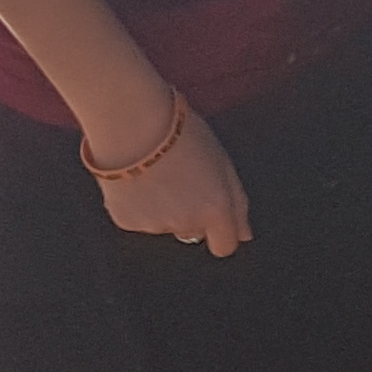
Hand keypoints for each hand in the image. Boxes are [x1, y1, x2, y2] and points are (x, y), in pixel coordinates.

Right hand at [94, 104, 252, 255]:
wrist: (132, 126)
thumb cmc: (180, 134)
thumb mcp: (222, 162)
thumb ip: (235, 202)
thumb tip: (244, 235)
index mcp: (215, 209)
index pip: (225, 246)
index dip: (221, 232)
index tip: (215, 216)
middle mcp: (186, 223)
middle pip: (194, 232)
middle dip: (192, 214)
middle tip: (182, 181)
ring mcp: (155, 226)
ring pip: (165, 224)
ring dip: (164, 207)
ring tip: (156, 173)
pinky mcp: (127, 222)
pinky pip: (139, 219)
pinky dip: (139, 205)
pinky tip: (137, 178)